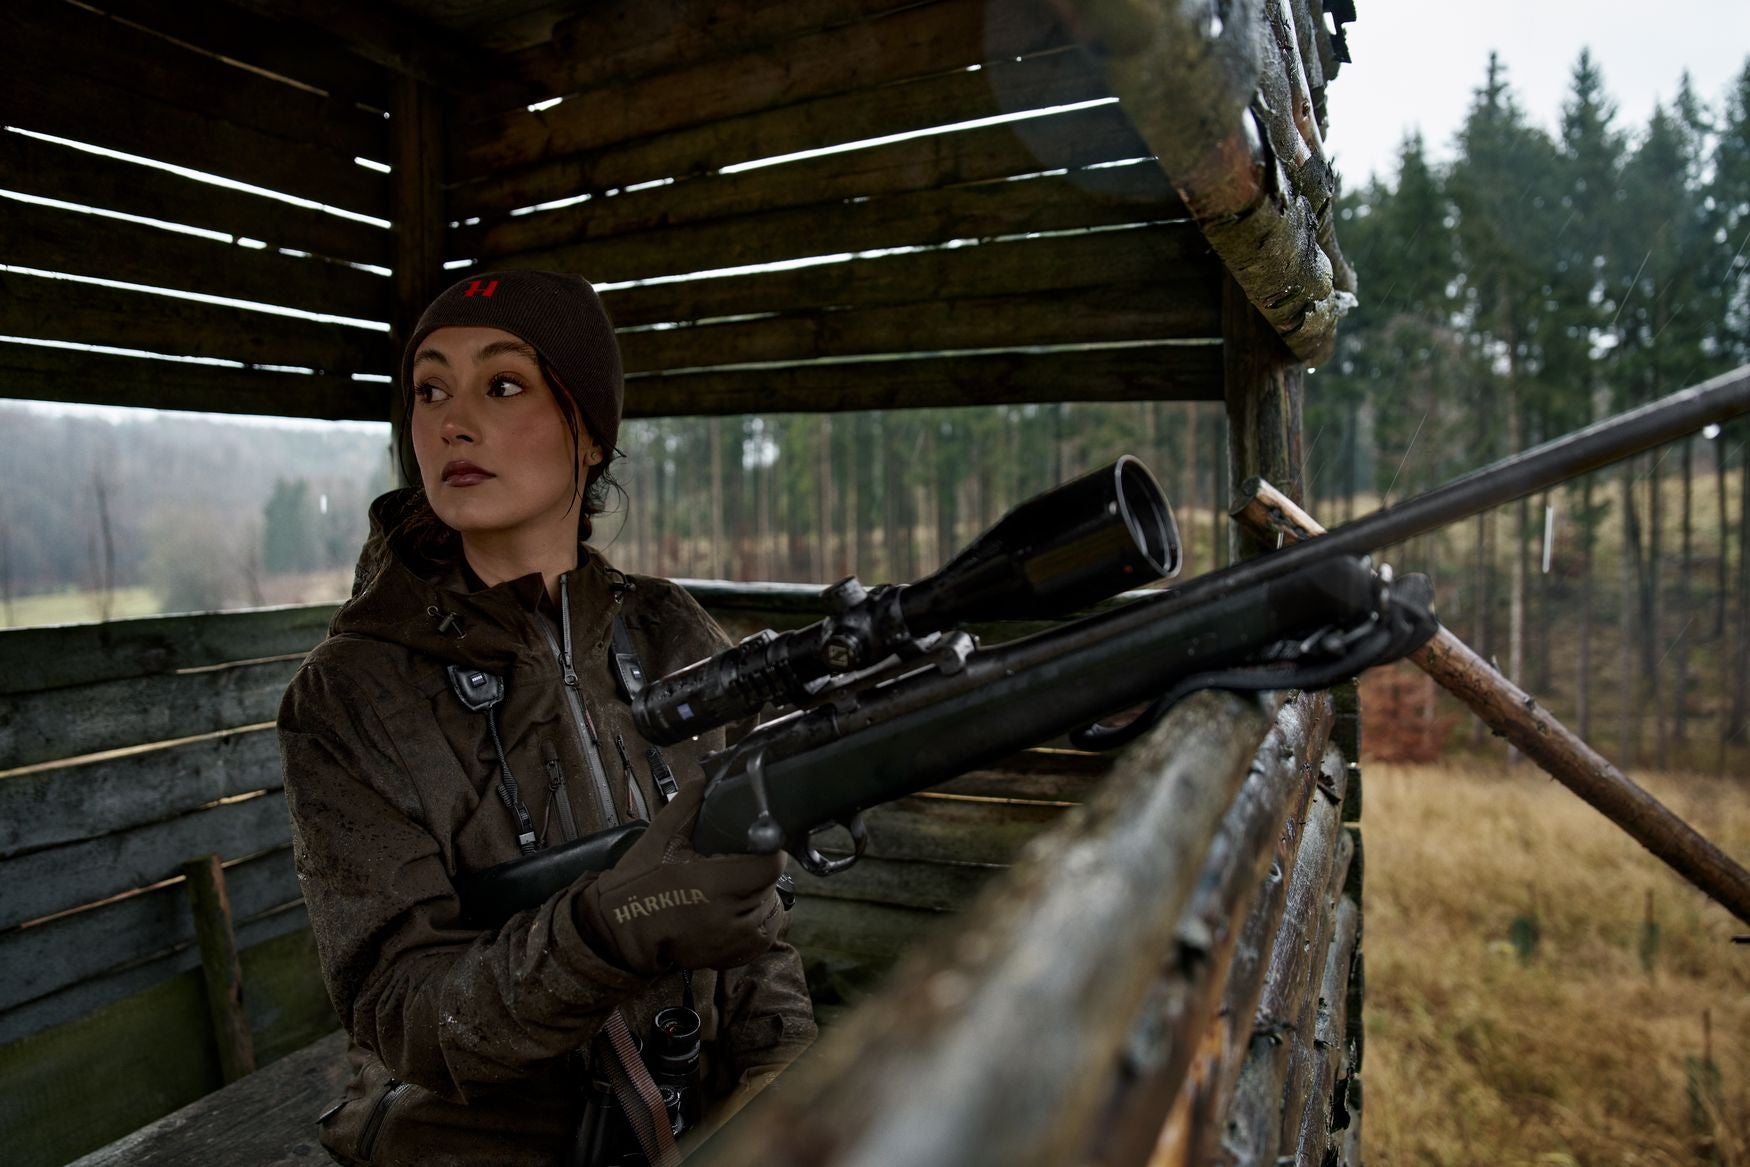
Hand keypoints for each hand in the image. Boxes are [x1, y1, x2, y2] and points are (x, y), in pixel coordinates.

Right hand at [574, 780, 783, 973]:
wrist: (620, 930)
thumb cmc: (640, 882)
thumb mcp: (660, 836)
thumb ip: (689, 805)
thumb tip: (708, 777)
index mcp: (713, 883)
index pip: (769, 866)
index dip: (769, 850)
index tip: (758, 842)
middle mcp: (728, 916)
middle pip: (771, 886)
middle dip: (759, 871)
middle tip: (739, 863)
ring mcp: (732, 940)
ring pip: (772, 911)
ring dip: (762, 896)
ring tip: (738, 886)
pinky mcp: (732, 956)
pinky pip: (764, 935)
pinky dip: (760, 920)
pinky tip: (740, 909)